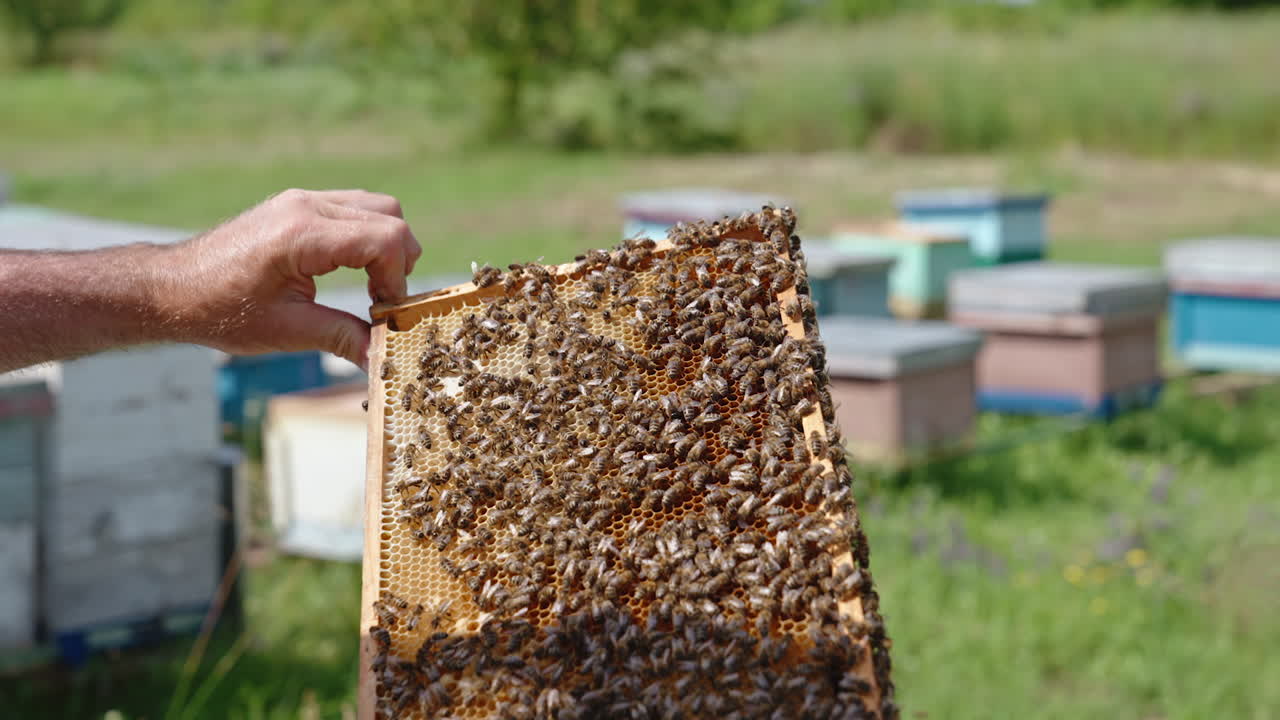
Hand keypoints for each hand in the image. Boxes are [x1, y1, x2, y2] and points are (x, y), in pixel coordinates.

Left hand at [156, 189, 420, 369]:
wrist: (172, 287)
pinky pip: (354, 209)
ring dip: (385, 247)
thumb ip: (342, 337)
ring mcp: (302, 200)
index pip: (386, 239)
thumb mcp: (286, 331)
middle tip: (380, 301)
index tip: (384, 313)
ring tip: (369, 287)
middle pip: (390, 217)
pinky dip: (366, 237)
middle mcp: (307, 206)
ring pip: (377, 207)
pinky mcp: (298, 204)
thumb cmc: (220, 310)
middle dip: (398, 261)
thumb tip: (382, 359)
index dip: (397, 279)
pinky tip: (350, 271)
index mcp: (303, 234)